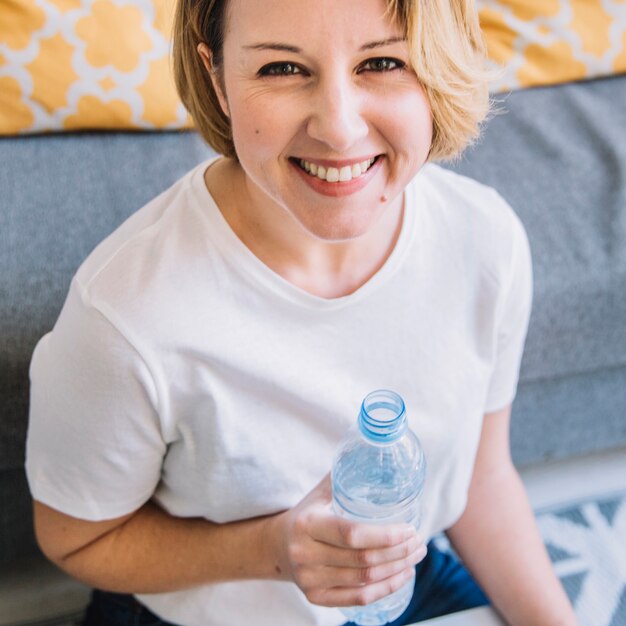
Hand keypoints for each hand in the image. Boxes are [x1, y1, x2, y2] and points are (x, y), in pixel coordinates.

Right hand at [269, 474, 426, 607]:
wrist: (276, 545)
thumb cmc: (307, 513)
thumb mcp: (319, 493)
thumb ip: (344, 476)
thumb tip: (372, 448)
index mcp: (308, 524)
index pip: (351, 534)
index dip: (385, 535)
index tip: (409, 529)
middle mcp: (305, 554)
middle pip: (362, 559)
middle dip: (399, 552)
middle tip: (419, 541)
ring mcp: (309, 580)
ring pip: (364, 580)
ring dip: (397, 569)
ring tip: (415, 556)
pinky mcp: (315, 598)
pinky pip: (358, 598)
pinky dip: (385, 588)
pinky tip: (402, 575)